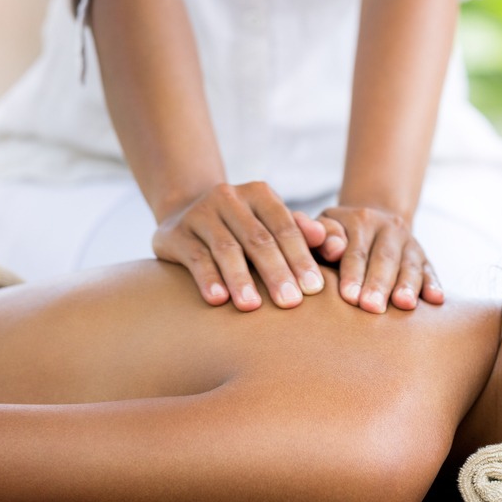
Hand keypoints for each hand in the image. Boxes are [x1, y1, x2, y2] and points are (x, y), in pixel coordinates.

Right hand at [152, 182, 327, 310]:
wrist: (185, 214)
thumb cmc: (244, 228)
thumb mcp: (271, 223)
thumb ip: (300, 232)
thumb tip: (327, 239)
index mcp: (259, 194)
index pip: (285, 228)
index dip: (301, 258)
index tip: (315, 289)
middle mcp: (229, 198)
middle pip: (258, 239)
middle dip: (276, 272)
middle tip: (291, 303)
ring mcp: (200, 213)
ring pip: (226, 249)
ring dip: (241, 279)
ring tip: (253, 307)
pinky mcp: (175, 233)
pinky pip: (195, 258)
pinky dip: (208, 279)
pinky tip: (219, 300)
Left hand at [315, 205, 443, 312]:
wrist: (372, 222)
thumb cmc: (337, 236)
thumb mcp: (324, 227)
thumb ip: (319, 235)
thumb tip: (332, 248)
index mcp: (360, 219)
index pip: (356, 250)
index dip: (353, 273)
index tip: (349, 297)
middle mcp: (388, 227)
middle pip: (385, 258)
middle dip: (379, 284)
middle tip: (372, 307)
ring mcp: (409, 243)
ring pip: (410, 264)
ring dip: (408, 285)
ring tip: (404, 305)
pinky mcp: (424, 258)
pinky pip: (430, 270)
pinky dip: (433, 284)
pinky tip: (435, 299)